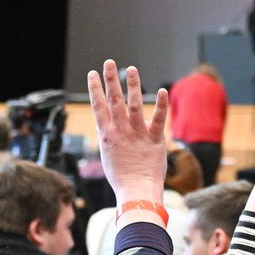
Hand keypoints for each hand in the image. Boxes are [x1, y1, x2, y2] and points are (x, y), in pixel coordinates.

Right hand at [87, 60, 169, 204]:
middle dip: (110, 80)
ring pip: (134, 104)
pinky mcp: (155, 139)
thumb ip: (106, 139)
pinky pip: (159, 119)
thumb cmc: (122, 178)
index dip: (95, 89)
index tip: (93, 74)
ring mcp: (138, 133)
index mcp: (107, 135)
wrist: (137, 191)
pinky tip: (162, 91)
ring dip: (132, 85)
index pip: (98, 106)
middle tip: (109, 63)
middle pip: (114, 100)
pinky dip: (161, 105)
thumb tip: (102, 127)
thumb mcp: (107, 156)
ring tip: (130, 69)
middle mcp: (121, 131)